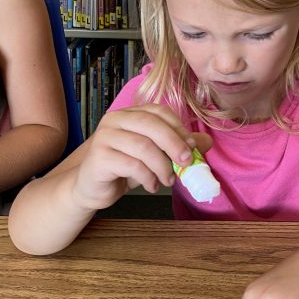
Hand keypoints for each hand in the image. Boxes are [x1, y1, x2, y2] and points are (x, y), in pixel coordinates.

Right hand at [72, 104, 211, 212]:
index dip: (179, 128)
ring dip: (162, 166)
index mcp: (131, 113)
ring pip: (143, 146)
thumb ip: (178, 146)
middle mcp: (115, 119)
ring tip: (168, 180)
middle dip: (174, 144)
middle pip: (151, 125)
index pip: (159, 112)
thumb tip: (206, 142)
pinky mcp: (99, 157)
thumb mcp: (155, 155)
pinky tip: (152, 186)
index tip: (192, 147)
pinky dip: (148, 178)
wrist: (91, 186)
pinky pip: (132, 165)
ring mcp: (104, 137)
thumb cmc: (124, 167)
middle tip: (187, 163)